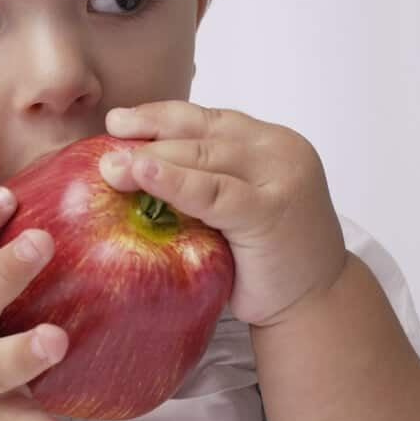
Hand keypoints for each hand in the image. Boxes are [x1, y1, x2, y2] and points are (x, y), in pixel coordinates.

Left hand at [98, 100, 349, 326]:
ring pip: (203, 157)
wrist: (315, 304)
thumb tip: (127, 167)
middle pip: (199, 134)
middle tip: (103, 146)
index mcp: (266, 141)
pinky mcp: (271, 210)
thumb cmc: (264, 258)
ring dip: (152, 158)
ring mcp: (278, 177)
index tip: (116, 122)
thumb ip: (200, 181)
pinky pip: (213, 192)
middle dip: (147, 137)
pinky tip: (144, 174)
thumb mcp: (231, 207)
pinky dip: (175, 182)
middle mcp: (277, 150)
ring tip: (112, 166)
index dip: (157, 117)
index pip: (203, 119)